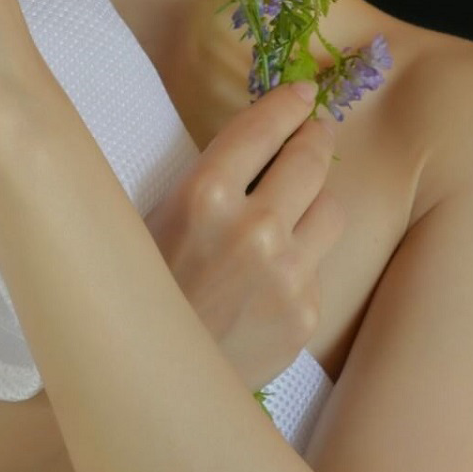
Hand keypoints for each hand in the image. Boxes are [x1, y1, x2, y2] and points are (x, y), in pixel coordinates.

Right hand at [143, 83, 345, 392]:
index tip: (304, 95)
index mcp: (203, 198)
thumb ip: (202, 186)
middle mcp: (253, 230)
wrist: (148, 376)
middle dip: (315, 140)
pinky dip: (300, 266)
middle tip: (314, 134)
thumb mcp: (150, 224)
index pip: (264, 128)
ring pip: (332, 211)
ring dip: (315, 204)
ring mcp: (286, 275)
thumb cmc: (140, 293)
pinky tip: (269, 281)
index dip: (289, 104)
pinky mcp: (304, 315)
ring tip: (294, 213)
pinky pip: (320, 269)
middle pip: (312, 161)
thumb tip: (252, 145)